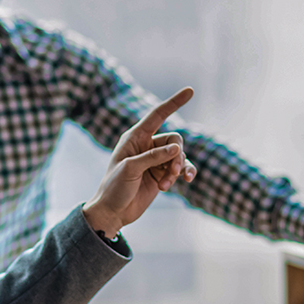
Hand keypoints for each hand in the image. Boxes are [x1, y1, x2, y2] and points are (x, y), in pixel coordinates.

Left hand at [83, 88, 196, 236]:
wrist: (113, 212)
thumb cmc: (114, 188)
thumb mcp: (130, 169)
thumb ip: (153, 157)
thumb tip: (176, 149)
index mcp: (135, 137)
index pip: (157, 115)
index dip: (174, 103)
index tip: (190, 91)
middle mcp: (146, 146)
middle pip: (174, 140)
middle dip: (177, 155)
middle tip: (171, 172)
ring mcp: (156, 160)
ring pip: (179, 156)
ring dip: (177, 169)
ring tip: (167, 184)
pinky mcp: (162, 174)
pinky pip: (180, 168)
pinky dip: (184, 173)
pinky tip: (185, 181)